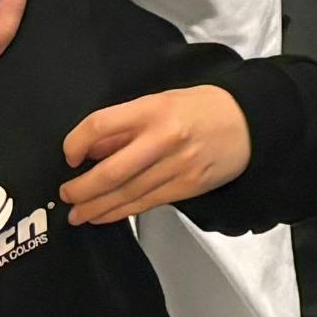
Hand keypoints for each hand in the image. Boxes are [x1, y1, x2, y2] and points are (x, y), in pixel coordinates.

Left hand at [60, 83, 253, 223]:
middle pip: (111, 171)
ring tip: (77, 215)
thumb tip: (91, 151)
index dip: (77, 142)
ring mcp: (178, 166)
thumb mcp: (162, 101)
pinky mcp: (188, 187)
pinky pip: (146, 203)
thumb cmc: (202, 107)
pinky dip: (121, 212)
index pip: (102, 125)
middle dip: (82, 188)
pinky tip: (104, 216)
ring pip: (127, 194)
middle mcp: (164, 138)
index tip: (70, 156)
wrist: (250, 123)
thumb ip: (127, 126)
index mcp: (154, 109)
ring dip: (97, 207)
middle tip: (66, 195)